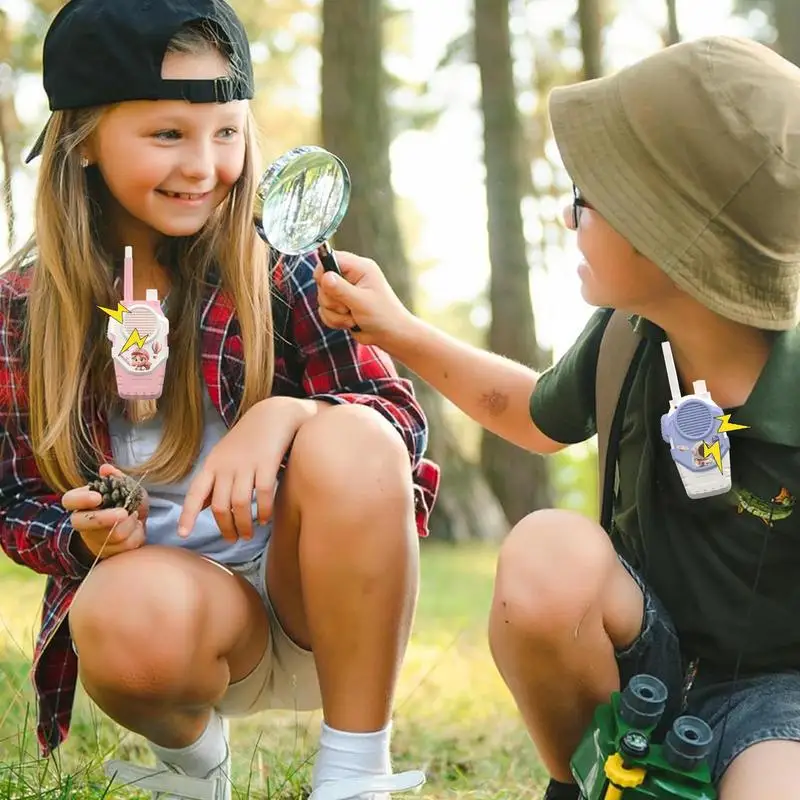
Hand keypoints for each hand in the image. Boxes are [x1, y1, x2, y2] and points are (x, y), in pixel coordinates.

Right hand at [62, 463, 148, 560]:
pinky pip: (124, 547)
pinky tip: (137, 529)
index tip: (98, 497)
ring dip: (130, 525)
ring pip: (110, 535)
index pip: (69, 500)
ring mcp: (94, 540)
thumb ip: (117, 478)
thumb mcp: (127, 488)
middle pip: (83, 523)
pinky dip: (136, 536)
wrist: (136, 525)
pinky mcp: (107, 553)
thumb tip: (105, 469)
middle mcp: (83, 522)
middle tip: (124, 513)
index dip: (81, 499)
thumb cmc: (127, 503)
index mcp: (83, 503)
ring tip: (135, 517)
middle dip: (106, 518)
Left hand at [178, 396, 321, 541]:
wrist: (273, 414)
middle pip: (221, 505)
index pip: (196, 493)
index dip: (188, 514)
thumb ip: (214, 481)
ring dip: (244, 524)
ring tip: (248, 534)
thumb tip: (205, 507)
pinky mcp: (268, 463)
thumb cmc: (247, 439)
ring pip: (241, 503)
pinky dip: (264, 511)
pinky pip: (264, 494)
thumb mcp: (224, 456)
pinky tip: (264, 520)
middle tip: (233, 539)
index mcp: (212, 465)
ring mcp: (247, 464)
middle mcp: (227, 465)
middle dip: (226, 527)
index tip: (183, 534)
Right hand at [314, 251, 415, 349]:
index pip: (331, 258)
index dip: (324, 271)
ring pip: (322, 299)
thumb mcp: (361, 301)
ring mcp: (345, 292)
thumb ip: (341, 289)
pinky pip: (324, 311)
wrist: (391, 336)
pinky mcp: (341, 306)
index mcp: (360, 268)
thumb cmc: (383, 316)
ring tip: (353, 318)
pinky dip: (334, 320)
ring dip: (335, 313)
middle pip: (323, 281)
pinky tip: (350, 323)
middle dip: (332, 300)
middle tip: (348, 308)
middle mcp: (351, 277)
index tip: (327, 287)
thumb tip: (324, 276)